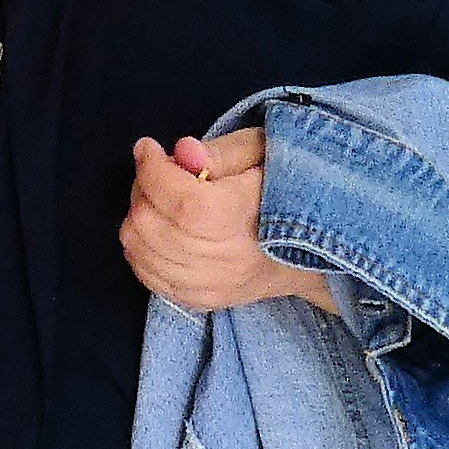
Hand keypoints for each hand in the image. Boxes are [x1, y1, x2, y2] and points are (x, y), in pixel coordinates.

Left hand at [123, 128, 333, 316]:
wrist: (311, 253)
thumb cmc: (283, 192)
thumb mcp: (263, 153)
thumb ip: (222, 152)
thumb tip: (183, 152)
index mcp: (242, 218)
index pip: (181, 201)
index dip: (152, 170)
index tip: (148, 148)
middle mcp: (225, 260)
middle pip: (151, 225)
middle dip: (142, 188)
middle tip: (157, 172)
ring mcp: (210, 286)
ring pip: (141, 251)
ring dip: (137, 216)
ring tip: (159, 199)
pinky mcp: (201, 300)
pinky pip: (148, 276)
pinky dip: (140, 248)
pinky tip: (157, 228)